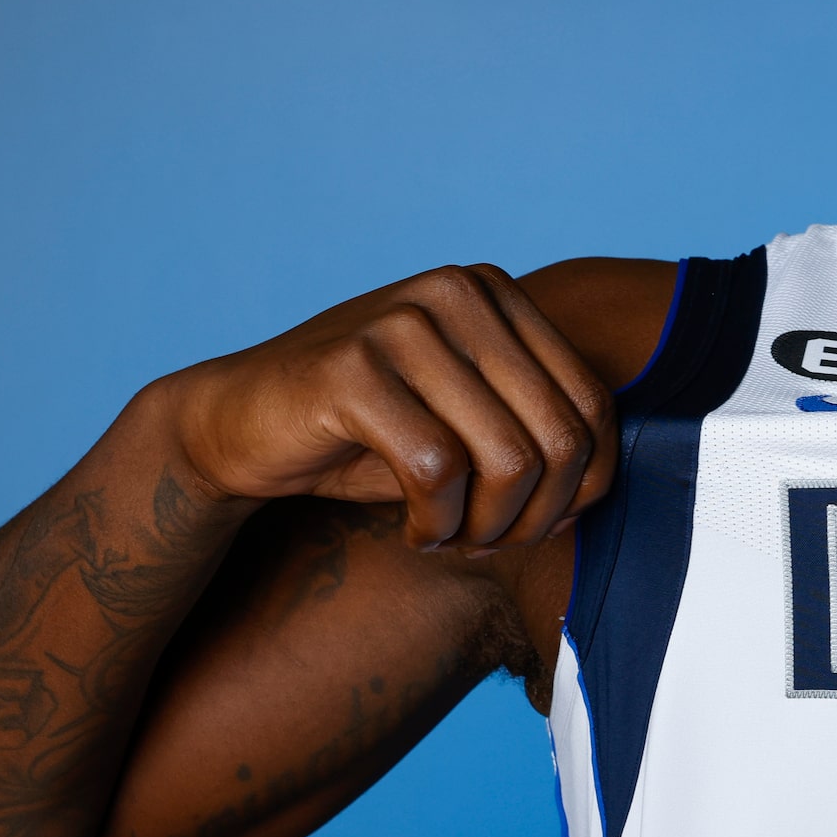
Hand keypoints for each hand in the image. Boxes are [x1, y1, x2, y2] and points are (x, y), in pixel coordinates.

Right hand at [163, 265, 616, 551]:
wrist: (237, 425)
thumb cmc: (366, 436)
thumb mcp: (467, 424)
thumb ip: (534, 434)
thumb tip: (600, 491)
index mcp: (497, 294)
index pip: (592, 404)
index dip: (583, 487)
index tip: (537, 525)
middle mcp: (457, 292)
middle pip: (559, 436)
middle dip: (534, 516)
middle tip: (490, 544)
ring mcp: (403, 321)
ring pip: (507, 459)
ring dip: (486, 528)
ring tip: (451, 538)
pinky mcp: (351, 368)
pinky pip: (437, 472)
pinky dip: (435, 523)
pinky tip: (414, 531)